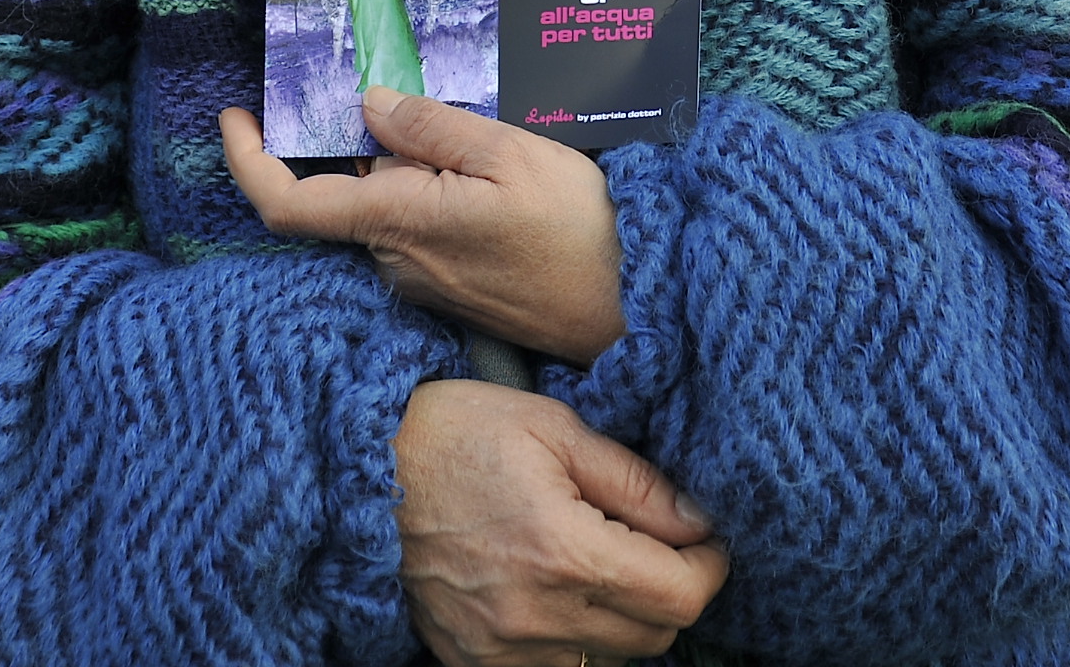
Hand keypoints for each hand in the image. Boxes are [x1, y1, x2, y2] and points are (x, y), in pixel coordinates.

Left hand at [222, 88, 627, 363]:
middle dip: (359, 139)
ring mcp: (417, 278)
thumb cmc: (575, 230)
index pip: (288, 203)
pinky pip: (411, 226)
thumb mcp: (508, 155)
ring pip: (381, 205)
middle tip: (405, 88)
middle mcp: (391, 259)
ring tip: (465, 130)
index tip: (235, 115)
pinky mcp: (443, 286)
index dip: (247, 160)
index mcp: (395, 221)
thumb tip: (365, 104)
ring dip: (403, 163)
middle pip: (342, 189)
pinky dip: (424, 188)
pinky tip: (479, 169)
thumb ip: (430, 127)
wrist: (626, 311)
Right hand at [393, 377, 726, 666]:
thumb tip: (699, 521)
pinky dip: (577, 641)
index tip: (704, 538)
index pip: (680, 595)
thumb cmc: (458, 433)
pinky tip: (559, 593)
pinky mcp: (476, 665)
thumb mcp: (555, 427)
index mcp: (563, 550)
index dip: (709, 565)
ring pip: (612, 661)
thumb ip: (635, 481)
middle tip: (657, 543)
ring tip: (600, 564)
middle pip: (656, 635)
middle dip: (672, 589)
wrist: (360, 472)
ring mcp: (502, 651)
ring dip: (626, 620)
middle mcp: (536, 616)